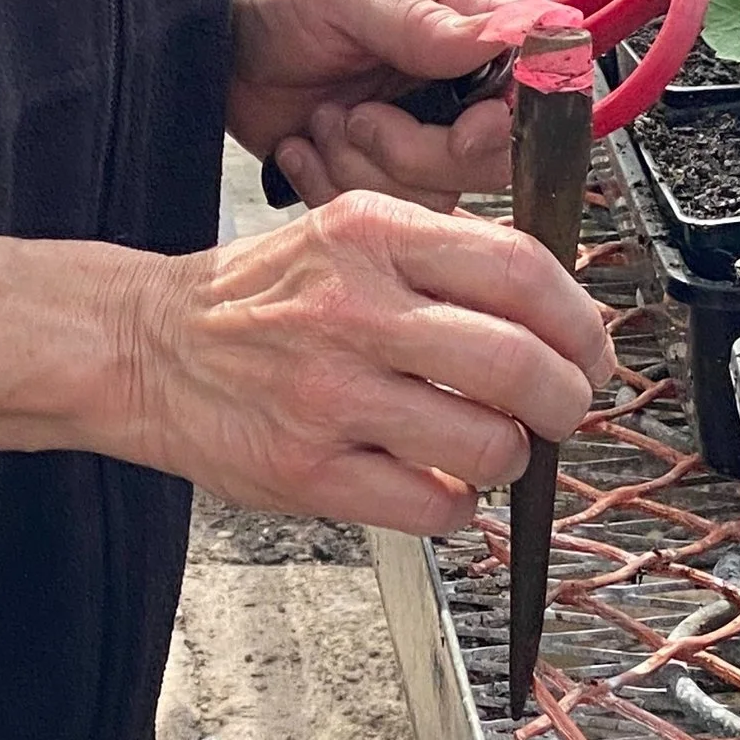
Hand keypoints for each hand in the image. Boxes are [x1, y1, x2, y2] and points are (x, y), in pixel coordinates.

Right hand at [115, 191, 614, 533]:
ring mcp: (332, 394)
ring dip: (511, 456)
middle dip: (568, 399)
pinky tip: (434, 481)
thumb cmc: (260, 296)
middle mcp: (355, 308)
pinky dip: (454, 504)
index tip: (591, 349)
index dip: (580, 320)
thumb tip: (556, 310)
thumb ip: (445, 259)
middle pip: (520, 362)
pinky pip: (434, 508)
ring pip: (487, 444)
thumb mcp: (347, 231)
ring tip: (489, 445)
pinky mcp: (310, 471)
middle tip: (565, 409)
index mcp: (372, 234)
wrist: (148, 346)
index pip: (520, 268)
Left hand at [228, 0, 521, 210]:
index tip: (466, 128)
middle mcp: (458, 81)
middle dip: (421, 151)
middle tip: (362, 117)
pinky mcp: (385, 176)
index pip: (532, 79)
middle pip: (494, 155)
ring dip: (366, 165)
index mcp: (468, 18)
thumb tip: (504, 34)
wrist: (216, 44)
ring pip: (441, 193)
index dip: (507, 118)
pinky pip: (391, 216)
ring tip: (323, 120)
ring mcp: (423, 134)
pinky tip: (305, 146)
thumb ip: (423, 21)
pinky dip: (336, 186)